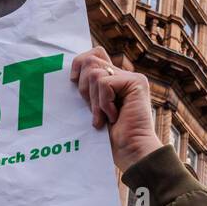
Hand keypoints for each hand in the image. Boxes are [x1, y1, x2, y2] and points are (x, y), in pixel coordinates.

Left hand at [70, 46, 162, 172]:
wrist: (130, 151)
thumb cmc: (109, 138)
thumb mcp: (92, 109)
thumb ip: (88, 90)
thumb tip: (71, 74)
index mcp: (113, 80)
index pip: (94, 54)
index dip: (79, 64)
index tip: (73, 82)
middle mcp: (123, 75)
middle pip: (91, 59)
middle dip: (83, 87)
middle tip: (92, 110)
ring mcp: (131, 77)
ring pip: (95, 73)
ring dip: (94, 100)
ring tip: (103, 117)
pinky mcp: (136, 82)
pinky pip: (104, 83)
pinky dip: (103, 103)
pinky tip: (113, 116)